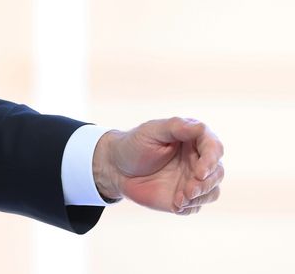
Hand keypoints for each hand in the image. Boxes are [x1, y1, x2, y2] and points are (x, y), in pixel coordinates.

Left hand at [93, 117, 224, 215]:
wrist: (116, 168)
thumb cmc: (134, 145)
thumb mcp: (151, 131)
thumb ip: (176, 127)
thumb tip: (201, 127)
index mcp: (193, 140)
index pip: (214, 148)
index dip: (211, 160)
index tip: (200, 172)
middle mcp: (198, 160)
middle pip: (217, 172)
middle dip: (206, 183)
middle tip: (189, 190)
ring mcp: (193, 179)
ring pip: (212, 190)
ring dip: (201, 196)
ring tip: (180, 199)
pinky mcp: (186, 197)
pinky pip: (198, 205)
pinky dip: (190, 206)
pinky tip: (175, 204)